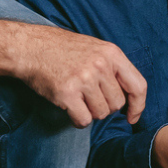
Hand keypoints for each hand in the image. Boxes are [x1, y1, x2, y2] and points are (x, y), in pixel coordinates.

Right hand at [11, 24, 147, 127]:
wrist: (29, 47)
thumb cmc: (61, 49)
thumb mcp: (94, 48)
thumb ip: (113, 68)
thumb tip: (129, 98)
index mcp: (111, 53)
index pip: (138, 86)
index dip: (138, 106)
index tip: (132, 117)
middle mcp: (100, 65)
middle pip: (117, 104)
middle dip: (104, 106)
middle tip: (88, 96)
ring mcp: (84, 79)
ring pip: (101, 113)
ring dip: (90, 112)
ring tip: (77, 98)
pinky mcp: (67, 93)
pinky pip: (83, 120)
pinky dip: (77, 120)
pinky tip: (70, 108)